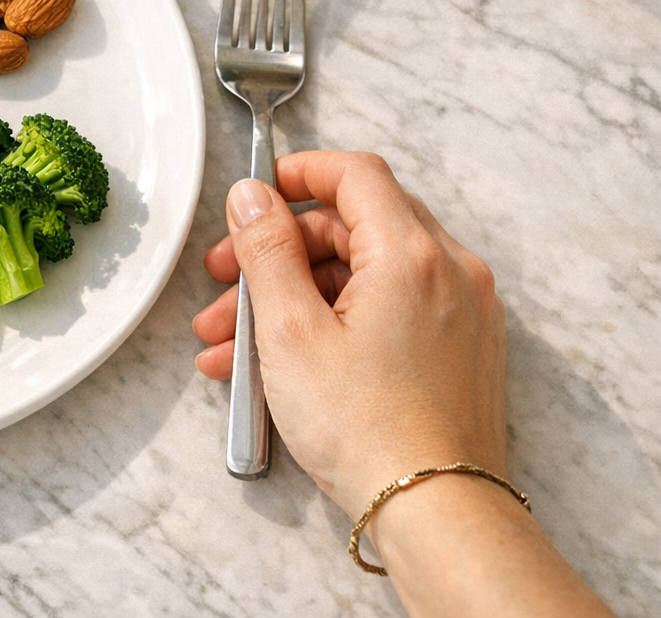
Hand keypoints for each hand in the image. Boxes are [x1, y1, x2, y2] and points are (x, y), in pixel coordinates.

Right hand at [192, 151, 505, 518]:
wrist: (434, 513)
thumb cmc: (368, 430)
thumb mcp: (290, 331)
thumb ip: (266, 250)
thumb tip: (252, 195)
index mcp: (412, 254)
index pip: (355, 174)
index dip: (298, 173)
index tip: (257, 194)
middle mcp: (450, 272)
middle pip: (353, 227)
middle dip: (278, 252)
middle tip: (225, 281)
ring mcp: (461, 313)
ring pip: (362, 277)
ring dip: (293, 298)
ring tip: (232, 344)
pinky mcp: (459, 350)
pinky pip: (387, 312)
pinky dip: (333, 324)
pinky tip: (278, 366)